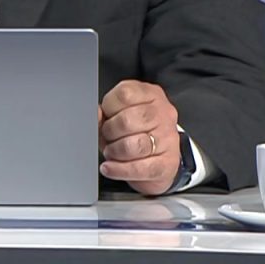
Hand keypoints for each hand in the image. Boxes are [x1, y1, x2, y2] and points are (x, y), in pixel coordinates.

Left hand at [98, 79, 180, 195]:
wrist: (161, 158)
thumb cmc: (135, 132)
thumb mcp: (119, 115)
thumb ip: (105, 113)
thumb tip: (96, 115)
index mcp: (151, 94)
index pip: (124, 94)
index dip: (108, 107)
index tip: (106, 116)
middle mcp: (163, 113)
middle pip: (127, 121)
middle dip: (110, 132)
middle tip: (108, 137)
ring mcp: (168, 139)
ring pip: (135, 146)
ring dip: (115, 151)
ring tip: (111, 152)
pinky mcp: (167, 164)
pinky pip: (139, 168)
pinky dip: (119, 170)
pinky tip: (109, 168)